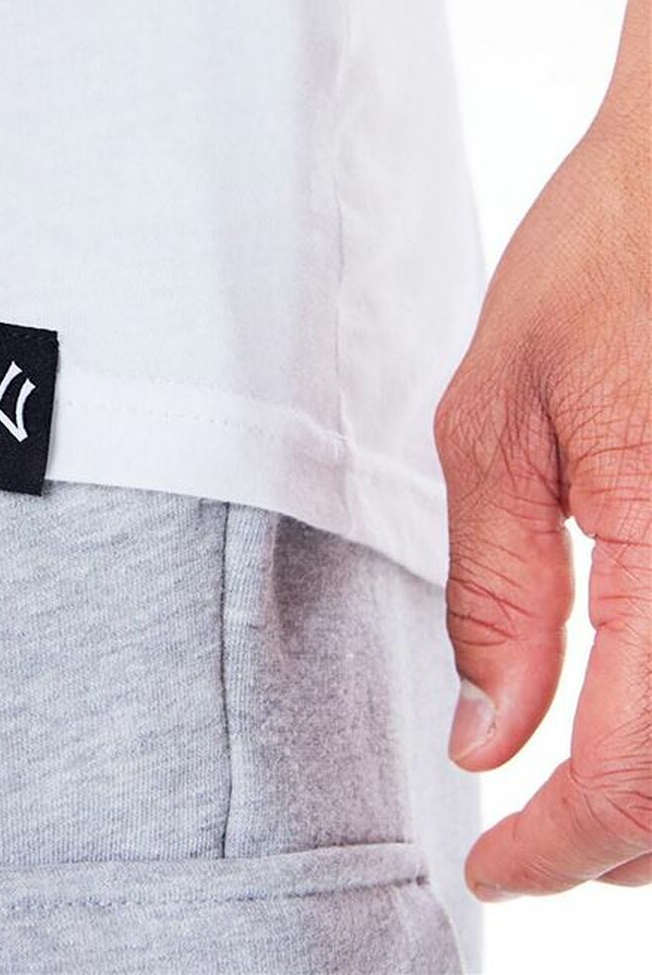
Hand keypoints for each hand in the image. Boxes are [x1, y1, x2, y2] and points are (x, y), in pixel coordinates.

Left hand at [433, 0, 650, 899]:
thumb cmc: (602, 262)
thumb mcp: (500, 420)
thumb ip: (499, 590)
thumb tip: (492, 737)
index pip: (633, 771)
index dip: (559, 845)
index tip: (497, 867)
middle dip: (618, 840)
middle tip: (530, 833)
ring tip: (578, 786)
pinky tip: (636, 706)